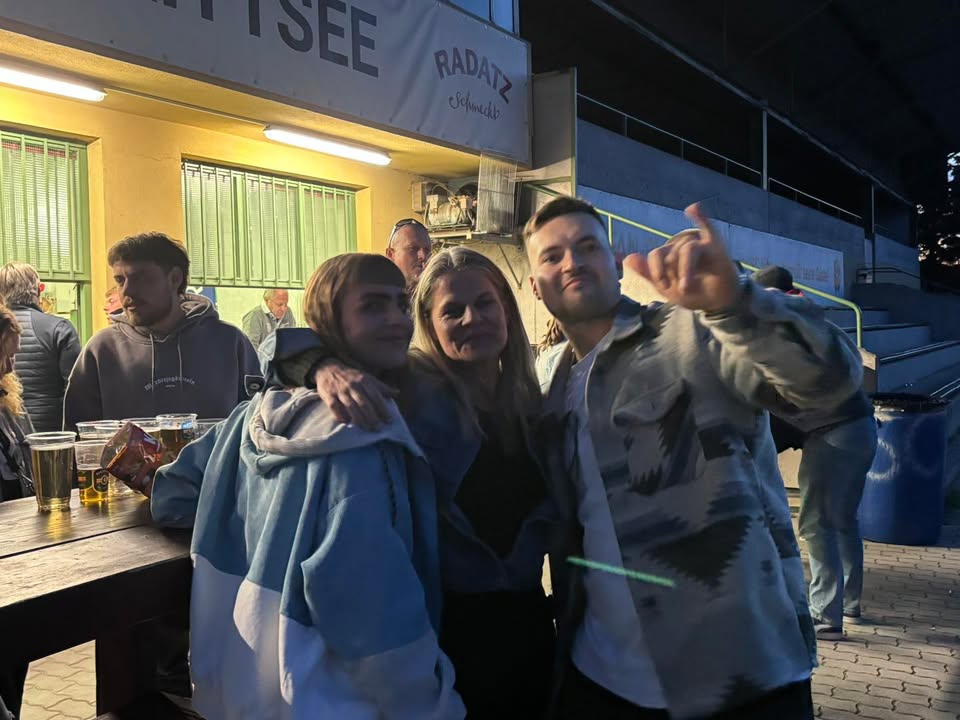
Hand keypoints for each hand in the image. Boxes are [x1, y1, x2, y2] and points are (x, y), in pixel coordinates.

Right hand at [314, 361, 398, 429]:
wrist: (328, 368)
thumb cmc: (352, 376)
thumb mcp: (367, 377)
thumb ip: (381, 387)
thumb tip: (397, 393)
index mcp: (364, 380)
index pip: (375, 396)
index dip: (382, 408)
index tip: (389, 420)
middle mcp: (353, 385)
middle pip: (364, 403)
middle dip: (372, 417)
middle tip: (378, 429)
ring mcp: (340, 390)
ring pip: (351, 407)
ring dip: (359, 419)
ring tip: (367, 429)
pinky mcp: (328, 395)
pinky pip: (334, 407)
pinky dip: (340, 416)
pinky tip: (346, 423)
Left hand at [623, 203, 739, 312]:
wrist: (715, 302)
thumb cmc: (692, 293)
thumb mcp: (667, 287)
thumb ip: (648, 273)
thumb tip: (628, 257)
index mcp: (669, 255)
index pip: (656, 254)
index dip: (656, 269)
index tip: (662, 285)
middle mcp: (682, 246)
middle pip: (671, 253)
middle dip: (673, 273)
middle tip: (680, 289)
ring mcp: (699, 244)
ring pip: (687, 249)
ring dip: (685, 270)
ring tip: (686, 287)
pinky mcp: (716, 246)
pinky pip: (708, 227)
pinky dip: (701, 217)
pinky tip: (693, 209)